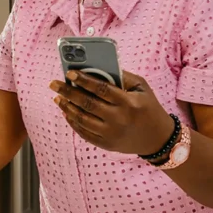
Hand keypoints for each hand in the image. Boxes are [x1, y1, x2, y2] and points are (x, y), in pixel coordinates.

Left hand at [50, 70, 173, 155]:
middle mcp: (118, 119)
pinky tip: (66, 112)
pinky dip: (73, 122)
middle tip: (54, 84)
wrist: (158, 139)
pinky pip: (84, 133)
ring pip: (82, 119)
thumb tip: (97, 68)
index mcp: (128, 103)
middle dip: (67, 92)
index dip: (83, 80)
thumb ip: (122, 77)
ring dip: (66, 107)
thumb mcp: (142, 88)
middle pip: (87, 104)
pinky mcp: (106, 144)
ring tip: (58, 98)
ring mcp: (111, 134)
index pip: (100, 89)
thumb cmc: (149, 108)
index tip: (69, 73)